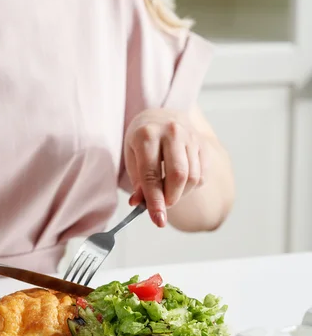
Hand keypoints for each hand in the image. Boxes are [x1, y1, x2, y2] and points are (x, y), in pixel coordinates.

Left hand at [124, 109, 209, 226]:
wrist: (161, 116)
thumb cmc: (142, 140)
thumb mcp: (132, 157)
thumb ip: (138, 182)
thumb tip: (140, 205)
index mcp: (147, 135)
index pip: (151, 174)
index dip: (155, 200)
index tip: (158, 220)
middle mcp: (172, 132)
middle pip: (178, 175)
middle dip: (171, 198)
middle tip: (163, 205)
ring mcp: (191, 136)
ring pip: (193, 177)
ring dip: (181, 193)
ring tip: (169, 191)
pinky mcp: (203, 143)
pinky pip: (202, 174)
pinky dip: (192, 185)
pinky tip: (181, 181)